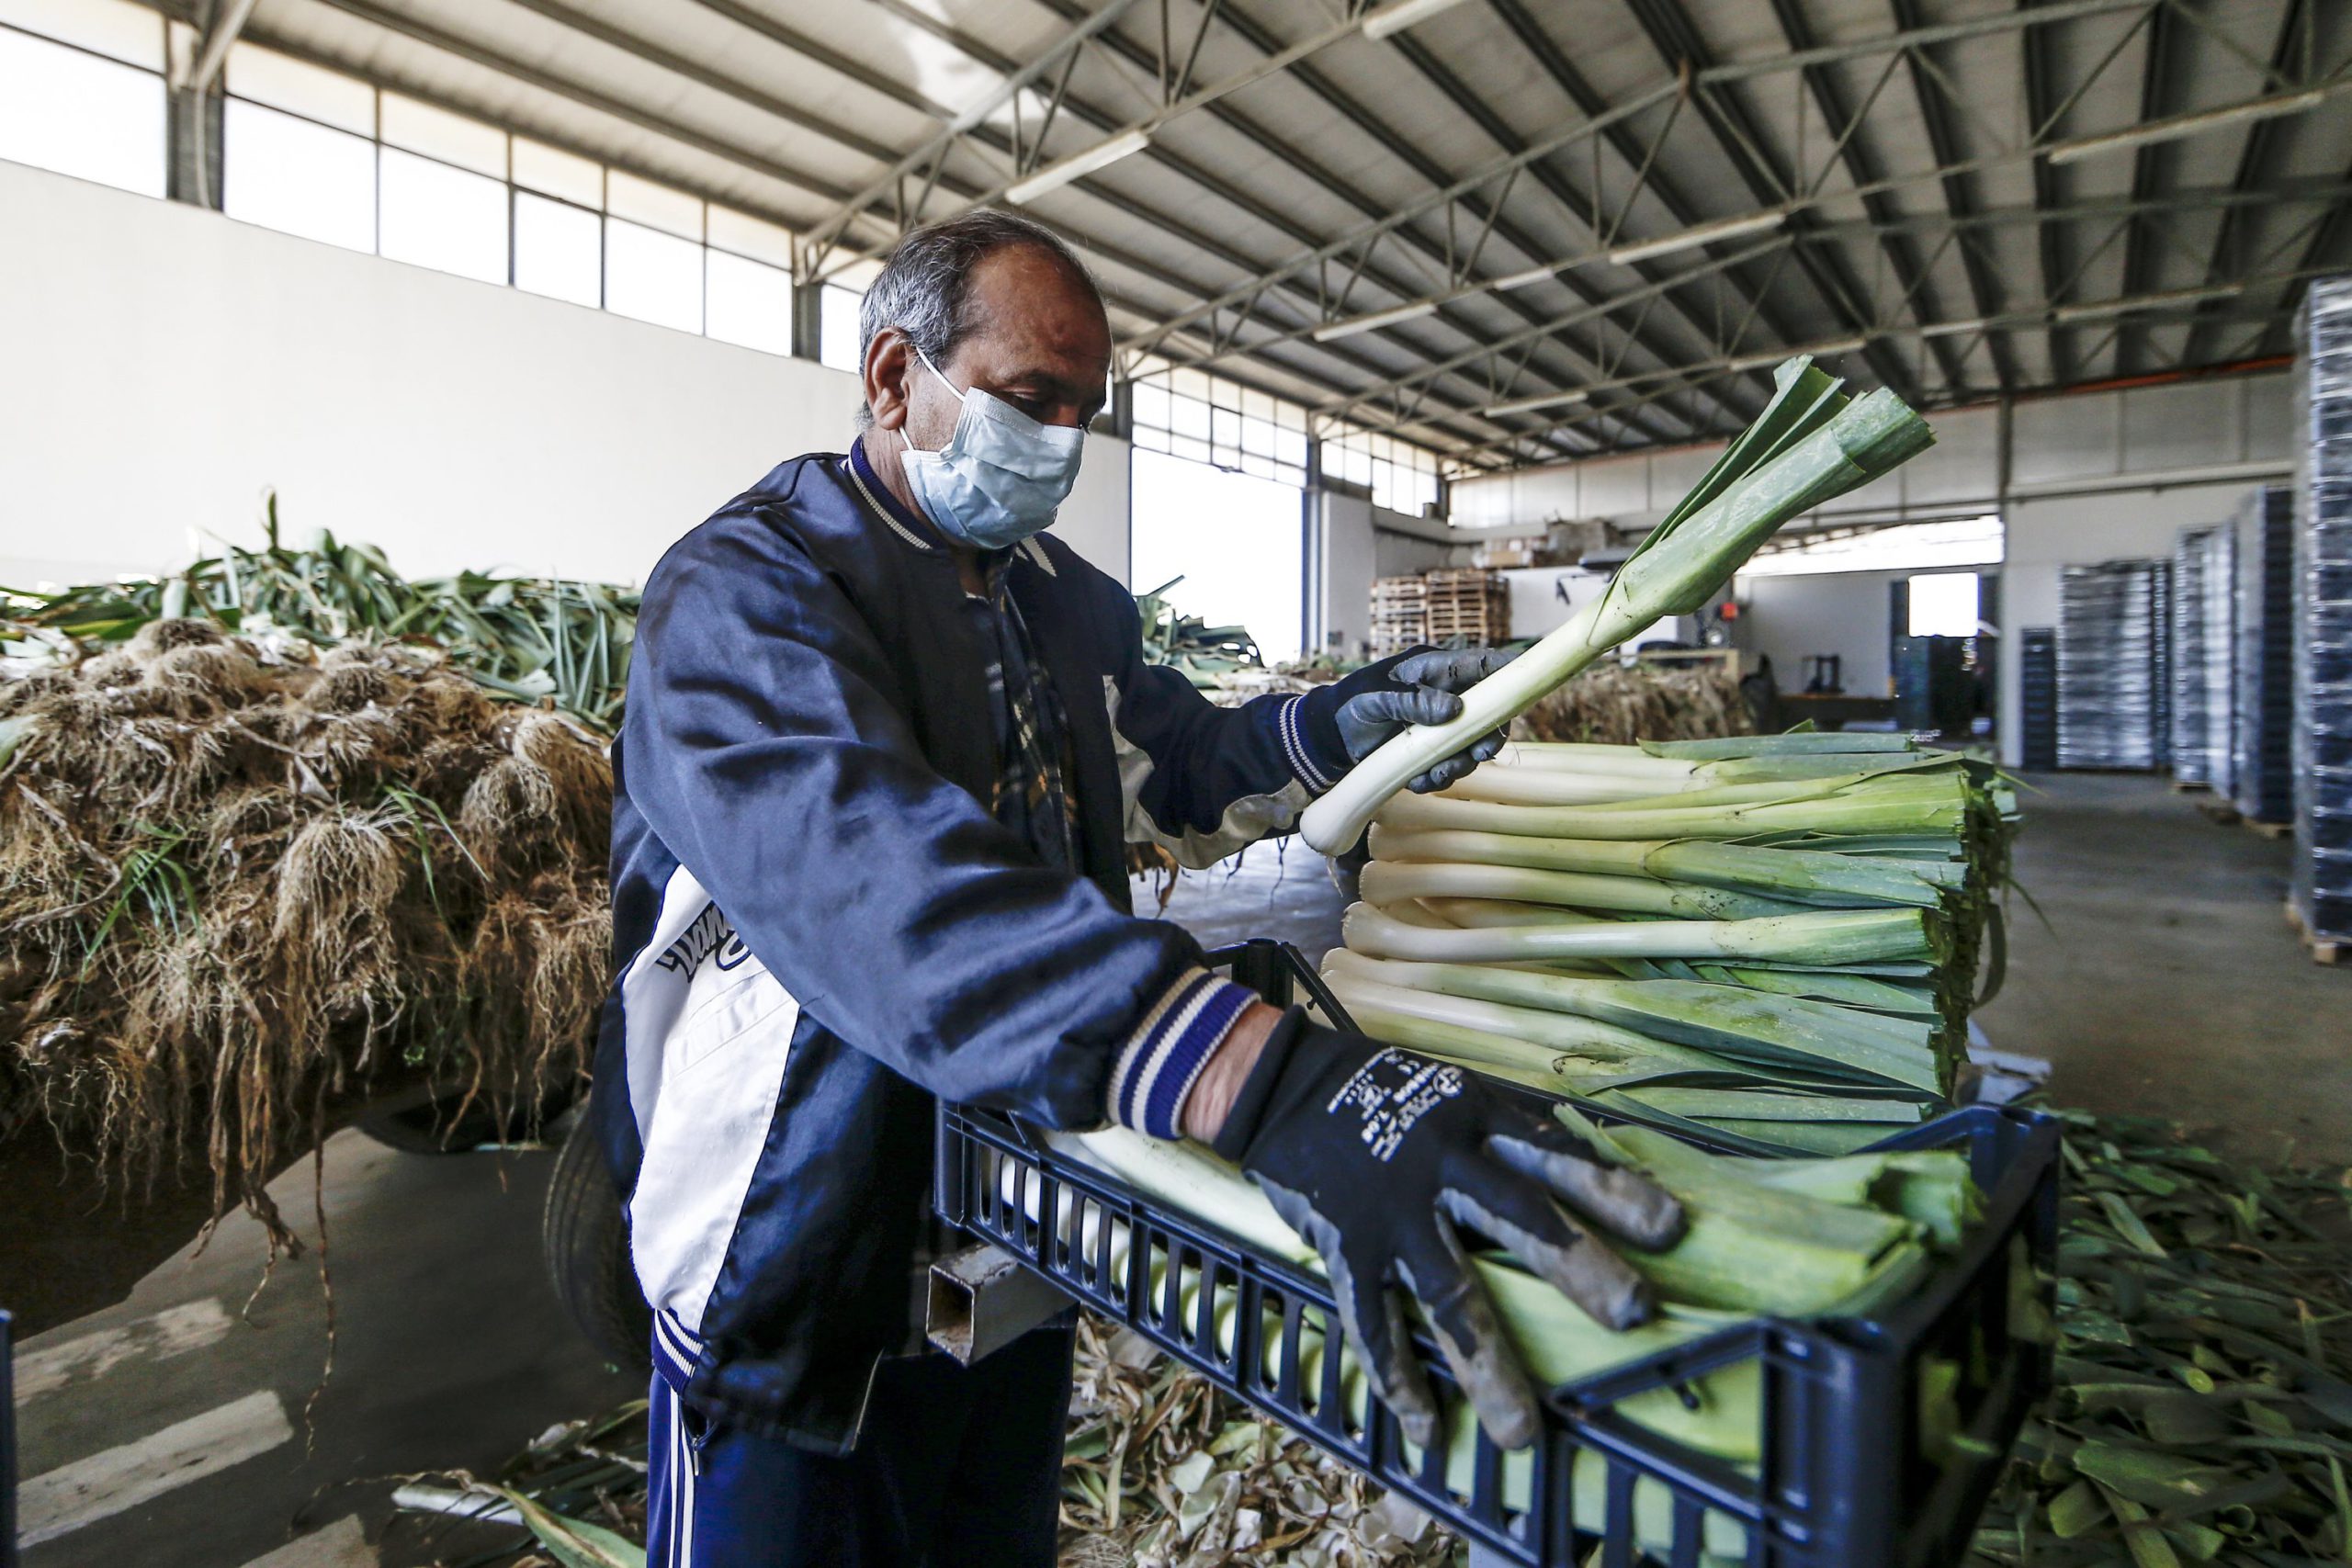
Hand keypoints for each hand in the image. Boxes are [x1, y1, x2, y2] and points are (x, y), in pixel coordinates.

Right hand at [1207, 1015, 1683, 1448]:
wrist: (1286, 1085)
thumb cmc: (1388, 1091)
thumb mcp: (1456, 1091)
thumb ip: (1513, 1132)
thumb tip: (1589, 1165)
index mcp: (1478, 1122)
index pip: (1558, 1157)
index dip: (1614, 1190)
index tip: (1671, 1229)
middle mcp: (1444, 1165)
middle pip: (1522, 1218)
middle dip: (1580, 1266)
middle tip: (1633, 1314)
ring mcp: (1395, 1210)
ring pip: (1449, 1294)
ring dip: (1487, 1367)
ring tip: (1521, 1432)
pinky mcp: (1349, 1243)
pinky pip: (1372, 1320)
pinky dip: (1396, 1375)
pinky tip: (1423, 1427)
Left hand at [1333, 647, 1515, 793]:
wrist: (1330, 739)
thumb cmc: (1352, 705)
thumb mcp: (1377, 699)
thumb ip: (1413, 701)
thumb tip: (1455, 709)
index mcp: (1434, 670)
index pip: (1479, 665)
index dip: (1507, 670)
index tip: (1525, 682)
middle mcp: (1446, 696)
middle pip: (1488, 713)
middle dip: (1489, 736)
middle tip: (1482, 754)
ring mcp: (1441, 726)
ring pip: (1471, 745)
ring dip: (1458, 765)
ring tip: (1432, 776)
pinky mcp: (1432, 751)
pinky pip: (1450, 766)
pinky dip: (1437, 778)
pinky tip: (1416, 783)